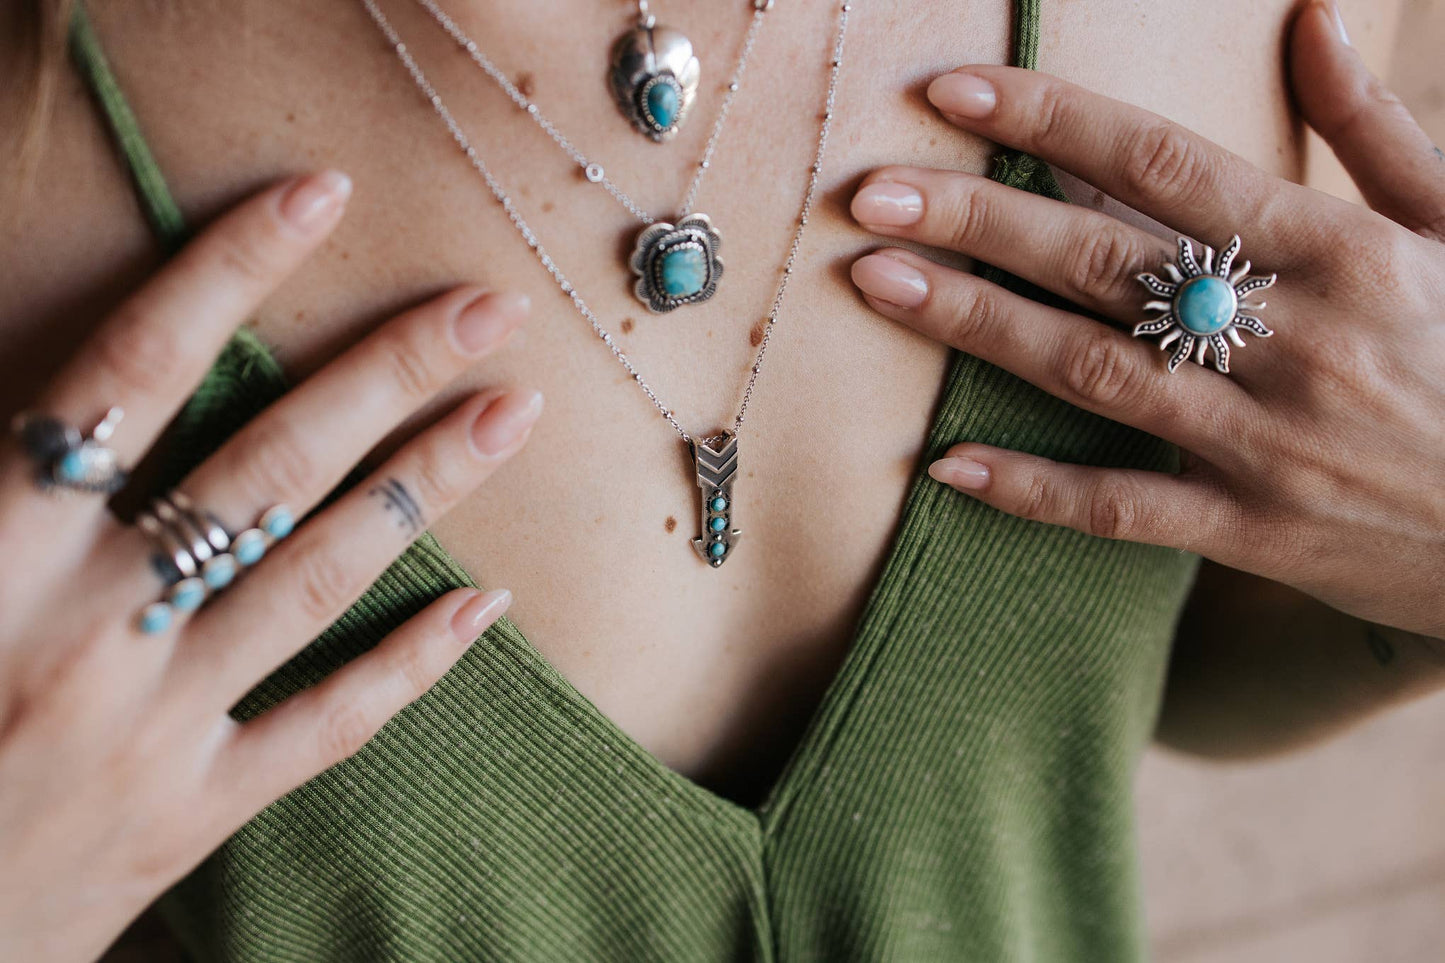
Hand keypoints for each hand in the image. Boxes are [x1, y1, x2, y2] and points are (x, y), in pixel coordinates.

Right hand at [0, 171, 540, 960]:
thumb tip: (62, 394)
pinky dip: (410, 665)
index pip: (127, 375)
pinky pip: (326, 728)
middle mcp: (85, 627)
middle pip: (262, 466)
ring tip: (513, 411)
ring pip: (315, 579)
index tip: (318, 198)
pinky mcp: (190, 813)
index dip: (225, 273)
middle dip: (383, 373)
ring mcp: (152, 726)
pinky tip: (492, 606)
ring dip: (424, 486)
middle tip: (486, 307)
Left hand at [848, 3, 1444, 640]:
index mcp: (1336, 248)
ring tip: (879, 286)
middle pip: (1102, 262)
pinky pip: (1122, 509)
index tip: (952, 93)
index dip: (1050, 122)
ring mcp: (1265, 441)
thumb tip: (1311, 17)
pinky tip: (948, 463)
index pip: (1163, 163)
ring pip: (1093, 373)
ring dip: (978, 326)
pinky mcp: (1253, 529)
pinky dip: (1035, 489)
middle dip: (977, 220)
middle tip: (870, 195)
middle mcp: (1289, 337)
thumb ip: (1373, 127)